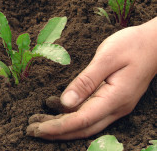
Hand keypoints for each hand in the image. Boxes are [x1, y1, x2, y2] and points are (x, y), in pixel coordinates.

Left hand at [27, 18, 156, 139]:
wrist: (154, 43)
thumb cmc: (132, 46)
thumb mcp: (107, 58)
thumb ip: (86, 81)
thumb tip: (65, 102)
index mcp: (114, 98)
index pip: (81, 120)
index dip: (57, 126)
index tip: (37, 128)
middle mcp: (116, 108)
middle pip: (82, 128)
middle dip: (56, 132)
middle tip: (31, 129)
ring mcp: (116, 106)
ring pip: (85, 124)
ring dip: (61, 126)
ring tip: (39, 123)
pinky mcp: (113, 100)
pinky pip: (90, 114)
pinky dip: (71, 116)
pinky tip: (56, 110)